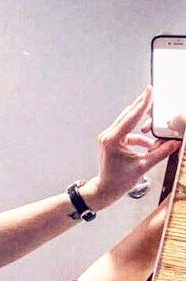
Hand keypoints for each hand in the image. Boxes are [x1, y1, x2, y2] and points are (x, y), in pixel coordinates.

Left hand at [82, 86, 180, 209]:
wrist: (105, 189)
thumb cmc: (119, 181)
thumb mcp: (143, 166)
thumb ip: (160, 153)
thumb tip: (175, 143)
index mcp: (113, 140)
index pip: (132, 117)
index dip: (143, 103)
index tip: (150, 90)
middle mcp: (108, 136)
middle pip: (128, 115)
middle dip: (142, 105)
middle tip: (152, 93)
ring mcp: (107, 137)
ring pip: (127, 122)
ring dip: (142, 123)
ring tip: (156, 127)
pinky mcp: (110, 140)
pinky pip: (127, 132)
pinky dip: (138, 136)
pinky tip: (149, 144)